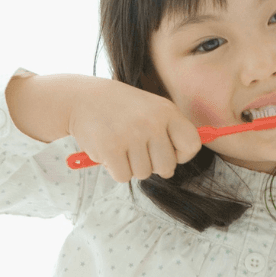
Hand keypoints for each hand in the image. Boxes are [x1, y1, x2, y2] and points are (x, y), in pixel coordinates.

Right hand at [8, 73, 201, 182]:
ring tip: (121, 144)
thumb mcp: (153, 109)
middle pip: (167, 167)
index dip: (181, 155)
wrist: (83, 98)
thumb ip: (172, 130)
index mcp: (168, 112)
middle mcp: (152, 122)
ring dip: (132, 166)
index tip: (168, 150)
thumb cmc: (124, 108)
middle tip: (138, 148)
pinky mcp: (111, 149)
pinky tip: (109, 150)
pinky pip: (123, 177)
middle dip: (153, 164)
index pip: (192, 145)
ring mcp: (131, 135)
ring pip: (144, 174)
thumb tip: (192, 152)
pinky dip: (116, 170)